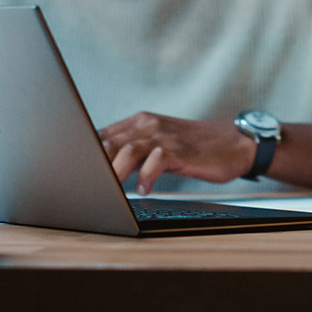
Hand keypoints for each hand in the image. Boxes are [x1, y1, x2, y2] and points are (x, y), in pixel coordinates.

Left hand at [99, 112, 252, 194]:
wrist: (234, 143)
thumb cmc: (194, 147)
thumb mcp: (159, 143)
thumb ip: (133, 150)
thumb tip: (104, 167)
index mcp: (139, 122)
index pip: (103, 136)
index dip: (87, 154)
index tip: (77, 173)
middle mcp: (149, 125)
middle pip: (110, 143)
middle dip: (95, 164)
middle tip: (87, 185)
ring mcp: (164, 136)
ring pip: (129, 151)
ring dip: (116, 171)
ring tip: (109, 189)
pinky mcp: (180, 150)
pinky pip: (157, 161)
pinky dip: (146, 176)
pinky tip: (144, 189)